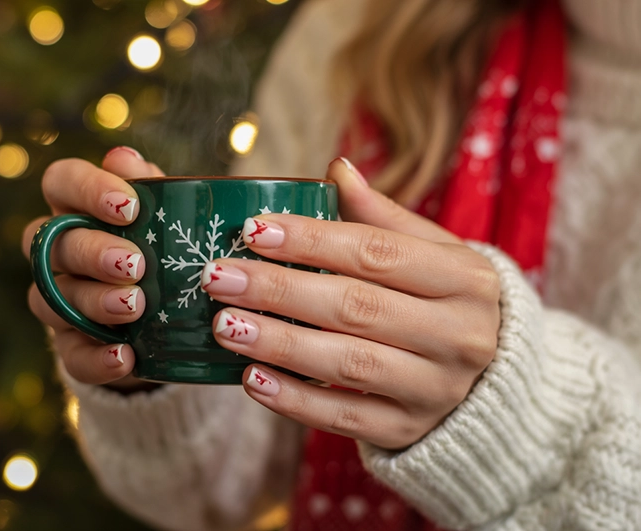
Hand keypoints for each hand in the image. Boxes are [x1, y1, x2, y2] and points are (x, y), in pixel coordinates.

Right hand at [22, 147, 162, 388]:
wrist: (172, 319)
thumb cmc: (165, 250)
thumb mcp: (167, 220)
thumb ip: (153, 191)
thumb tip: (126, 159)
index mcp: (76, 208)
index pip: (60, 182)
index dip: (87, 189)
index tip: (129, 207)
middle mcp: (56, 251)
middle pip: (53, 243)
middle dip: (93, 252)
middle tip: (136, 264)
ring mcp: (58, 300)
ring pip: (53, 297)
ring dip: (94, 301)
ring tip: (135, 307)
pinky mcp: (70, 345)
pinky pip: (70, 354)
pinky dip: (97, 358)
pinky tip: (127, 356)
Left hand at [202, 158, 500, 449]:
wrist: (495, 387)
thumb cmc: (448, 304)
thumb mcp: (436, 255)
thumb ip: (385, 218)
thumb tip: (338, 169)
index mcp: (465, 279)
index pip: (377, 253)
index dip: (312, 240)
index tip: (252, 229)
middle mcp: (459, 335)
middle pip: (356, 307)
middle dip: (279, 289)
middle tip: (218, 277)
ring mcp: (436, 390)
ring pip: (348, 363)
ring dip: (279, 343)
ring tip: (224, 326)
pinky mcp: (408, 430)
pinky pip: (346, 418)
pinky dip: (295, 399)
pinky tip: (251, 379)